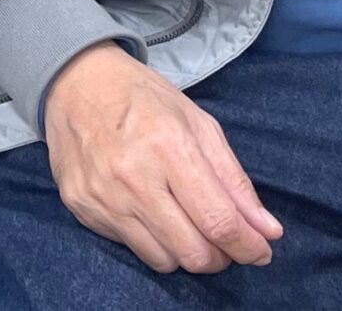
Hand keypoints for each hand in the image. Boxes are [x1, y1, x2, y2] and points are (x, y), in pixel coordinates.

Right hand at [43, 42, 283, 274]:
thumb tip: (268, 231)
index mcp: (168, 146)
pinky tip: (151, 212)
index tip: (260, 251)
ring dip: (186, 252)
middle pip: (194, 252)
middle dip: (221, 256)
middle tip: (223, 239)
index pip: (219, 221)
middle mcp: (133, 177)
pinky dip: (152, 240)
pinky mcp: (81, 207)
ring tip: (187, 226)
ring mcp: (103, 196)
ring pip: (164, 260)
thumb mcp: (197, 123)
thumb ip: (234, 180)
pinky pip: (131, 248)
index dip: (249, 247)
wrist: (73, 80)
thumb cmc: (142, 97)